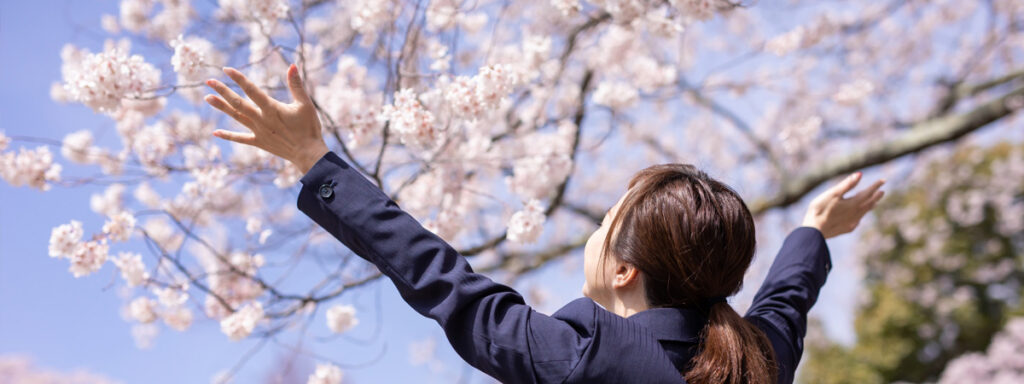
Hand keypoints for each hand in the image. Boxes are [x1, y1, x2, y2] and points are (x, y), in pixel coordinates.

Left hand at [204, 63, 328, 173]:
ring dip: (221, 107)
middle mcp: (262, 119)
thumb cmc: (309, 127)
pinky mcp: (259, 142)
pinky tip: (215, 132)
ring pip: (237, 117)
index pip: (251, 90)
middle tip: (209, 81)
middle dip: (223, 91)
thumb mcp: (305, 104)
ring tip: (208, 98)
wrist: (308, 153)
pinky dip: (228, 136)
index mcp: (272, 109)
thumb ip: (296, 85)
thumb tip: (292, 65)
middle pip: (238, 103)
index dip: (239, 79)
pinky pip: (241, 138)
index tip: (227, 70)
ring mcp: (258, 131)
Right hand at [802, 172, 885, 238]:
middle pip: (869, 203)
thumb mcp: (832, 194)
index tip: (883, 180)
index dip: (875, 186)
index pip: (868, 192)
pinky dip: (861, 216)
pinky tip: (859, 217)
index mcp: (853, 203)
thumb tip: (860, 174)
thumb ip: (847, 184)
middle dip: (876, 196)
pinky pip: (858, 221)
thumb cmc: (821, 210)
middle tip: (882, 191)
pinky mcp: (846, 229)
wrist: (814, 231)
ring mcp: (852, 222)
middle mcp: (856, 213)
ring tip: (875, 203)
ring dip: (870, 206)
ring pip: (864, 212)